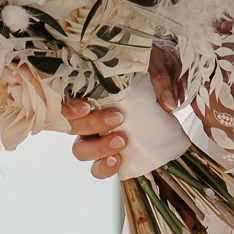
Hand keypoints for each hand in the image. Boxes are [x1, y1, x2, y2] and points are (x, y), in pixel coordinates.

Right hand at [63, 43, 186, 180]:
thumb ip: (160, 79)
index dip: (69, 108)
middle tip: (118, 119)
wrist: (161, 85)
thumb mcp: (155, 65)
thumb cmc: (150, 71)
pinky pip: (98, 167)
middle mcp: (86, 114)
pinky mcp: (108, 152)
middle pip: (73, 127)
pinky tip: (117, 162)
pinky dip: (104, 168)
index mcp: (89, 90)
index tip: (87, 105)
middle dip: (93, 125)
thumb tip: (168, 103)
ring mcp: (95, 135)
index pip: (65, 101)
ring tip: (122, 142)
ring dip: (98, 148)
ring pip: (81, 149)